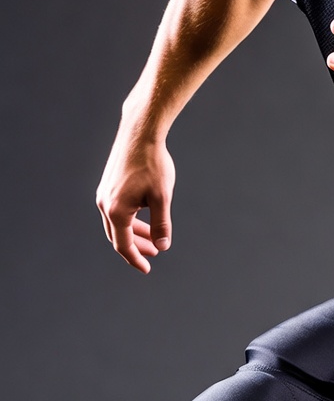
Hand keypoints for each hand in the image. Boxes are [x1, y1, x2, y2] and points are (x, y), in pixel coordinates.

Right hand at [96, 126, 175, 273]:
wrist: (140, 132)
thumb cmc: (153, 163)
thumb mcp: (162, 196)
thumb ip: (161, 224)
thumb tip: (162, 245)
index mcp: (115, 211)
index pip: (123, 245)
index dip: (136, 258)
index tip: (147, 268)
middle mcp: (104, 204)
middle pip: (118, 235)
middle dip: (137, 247)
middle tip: (154, 254)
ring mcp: (104, 193)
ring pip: (117, 222)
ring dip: (134, 232)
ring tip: (153, 239)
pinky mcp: (108, 184)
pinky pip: (117, 209)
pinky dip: (131, 218)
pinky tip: (146, 215)